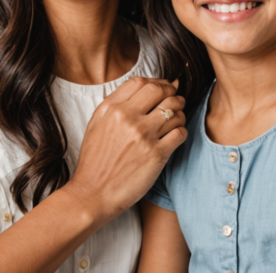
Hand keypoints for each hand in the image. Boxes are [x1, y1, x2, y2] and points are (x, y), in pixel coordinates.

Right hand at [63, 76, 185, 222]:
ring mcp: (143, 136)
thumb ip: (116, 104)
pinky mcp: (157, 154)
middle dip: (172, 93)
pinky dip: (181, 131)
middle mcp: (127, 118)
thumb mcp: (97, 124)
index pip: (141, 82)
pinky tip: (175, 135)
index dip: (156, 82)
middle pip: (160, 91)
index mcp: (111, 108)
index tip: (163, 87)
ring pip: (174, 110)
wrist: (93, 192)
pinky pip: (180, 133)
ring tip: (177, 118)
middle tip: (176, 99)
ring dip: (179, 112)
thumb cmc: (95, 160)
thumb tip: (143, 88)